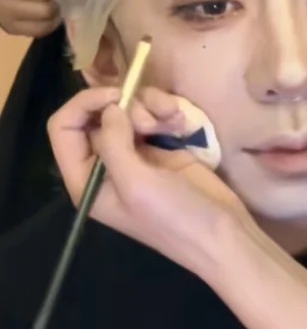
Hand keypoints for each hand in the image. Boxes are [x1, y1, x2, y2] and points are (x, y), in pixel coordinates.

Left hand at [46, 84, 249, 278]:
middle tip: (152, 123)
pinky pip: (154, 114)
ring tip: (173, 123)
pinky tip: (181, 123)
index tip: (117, 96)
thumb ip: (114, 144)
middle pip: (99, 113)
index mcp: (85, 178)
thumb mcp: (137, 184)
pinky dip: (167, 112)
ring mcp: (135, 153)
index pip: (64, 128)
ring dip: (151, 107)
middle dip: (127, 107)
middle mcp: (105, 163)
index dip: (84, 105)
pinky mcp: (162, 146)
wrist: (220, 232)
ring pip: (129, 109)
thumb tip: (110, 106)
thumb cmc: (172, 217)